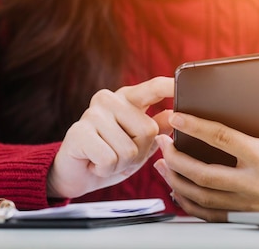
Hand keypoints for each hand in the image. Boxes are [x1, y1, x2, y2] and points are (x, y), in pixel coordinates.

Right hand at [48, 77, 173, 197]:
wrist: (76, 175)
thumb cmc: (110, 156)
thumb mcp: (140, 144)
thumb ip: (157, 127)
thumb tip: (174, 114)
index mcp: (128, 98)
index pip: (153, 88)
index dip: (169, 86)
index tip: (182, 83)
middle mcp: (110, 99)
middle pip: (148, 130)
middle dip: (139, 153)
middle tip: (119, 155)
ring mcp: (92, 113)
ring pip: (129, 149)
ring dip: (121, 164)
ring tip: (106, 160)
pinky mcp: (79, 131)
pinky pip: (110, 159)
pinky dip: (105, 170)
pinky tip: (94, 164)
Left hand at [154, 77, 258, 221]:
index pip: (223, 139)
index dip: (196, 128)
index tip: (176, 117)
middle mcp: (254, 184)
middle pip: (204, 174)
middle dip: (176, 157)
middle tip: (161, 142)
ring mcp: (246, 204)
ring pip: (201, 196)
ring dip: (176, 180)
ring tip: (162, 164)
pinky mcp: (241, 215)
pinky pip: (207, 213)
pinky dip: (188, 202)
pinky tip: (176, 188)